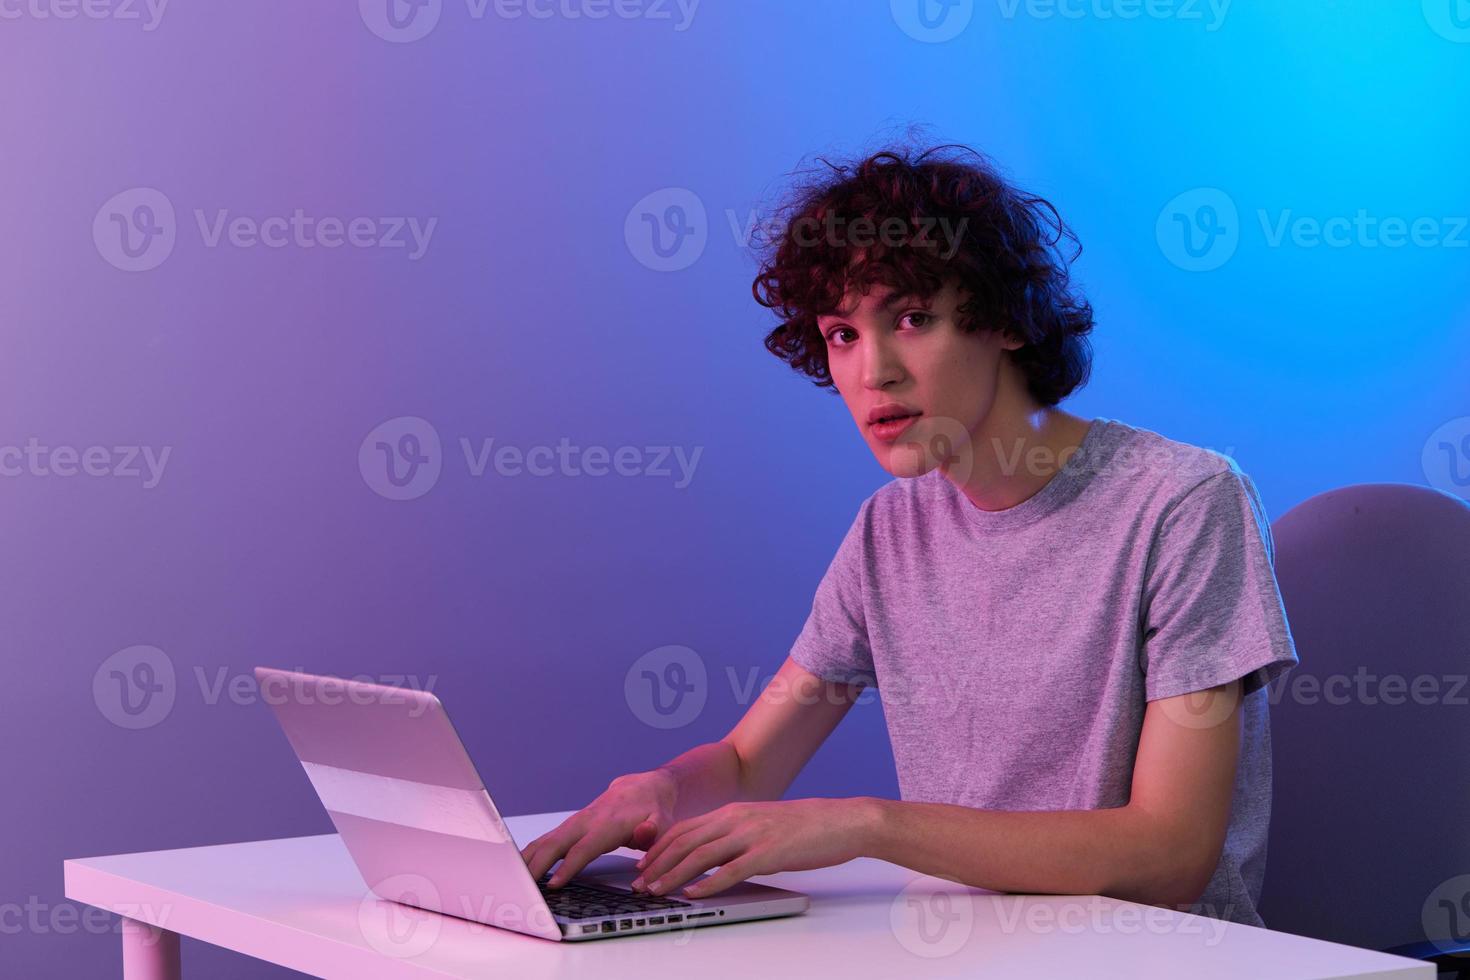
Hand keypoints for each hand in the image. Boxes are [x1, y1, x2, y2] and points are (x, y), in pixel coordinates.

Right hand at [520, 769, 677, 888]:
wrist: (644, 788)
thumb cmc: (653, 809)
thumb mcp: (663, 820)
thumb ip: (654, 830)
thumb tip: (642, 834)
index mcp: (608, 823)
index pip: (584, 848)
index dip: (569, 866)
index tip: (554, 884)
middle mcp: (587, 821)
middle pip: (556, 843)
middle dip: (537, 864)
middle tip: (522, 887)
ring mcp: (576, 822)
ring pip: (546, 840)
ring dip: (528, 859)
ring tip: (512, 880)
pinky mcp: (571, 826)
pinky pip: (547, 840)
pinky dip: (531, 853)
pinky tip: (520, 867)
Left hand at [630, 798, 876, 898]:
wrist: (841, 821)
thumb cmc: (805, 826)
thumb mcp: (762, 823)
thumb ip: (735, 833)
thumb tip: (712, 851)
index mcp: (734, 811)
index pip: (685, 828)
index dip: (659, 848)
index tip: (642, 865)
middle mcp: (737, 819)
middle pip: (685, 841)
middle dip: (657, 863)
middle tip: (639, 883)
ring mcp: (752, 835)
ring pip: (701, 855)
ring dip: (673, 875)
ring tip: (656, 891)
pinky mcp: (768, 854)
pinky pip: (731, 870)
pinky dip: (708, 883)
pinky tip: (694, 894)